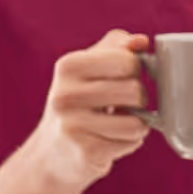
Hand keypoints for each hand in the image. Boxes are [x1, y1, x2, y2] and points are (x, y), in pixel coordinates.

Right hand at [19, 30, 150, 191]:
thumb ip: (116, 47)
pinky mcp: (86, 152)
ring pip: (137, 122)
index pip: (127, 60)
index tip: (123, 77)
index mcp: (68, 66)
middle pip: (135, 91)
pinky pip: (131, 142)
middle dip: (139, 99)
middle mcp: (65, 95)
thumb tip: (140, 41)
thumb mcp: (89, 67)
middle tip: (123, 103)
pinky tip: (110, 139)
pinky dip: (129, 142)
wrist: (52, 152)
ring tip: (117, 123)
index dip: (135, 70)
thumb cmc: (78, 103)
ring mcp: (73, 125)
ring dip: (137, 124)